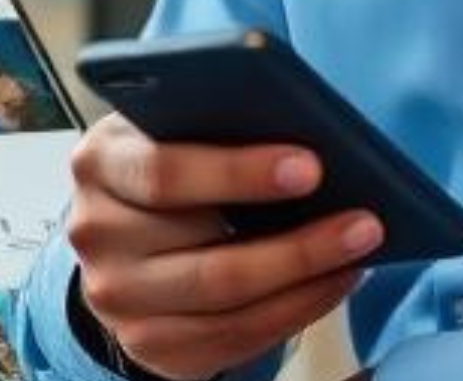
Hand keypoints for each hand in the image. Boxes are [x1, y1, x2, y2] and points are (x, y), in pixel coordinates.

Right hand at [67, 114, 383, 380]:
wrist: (126, 224)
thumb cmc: (173, 152)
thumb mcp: (179, 122)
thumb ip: (220, 119)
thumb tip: (310, 135)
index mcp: (100, 162)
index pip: (166, 172)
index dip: (239, 172)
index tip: (312, 166)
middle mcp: (96, 234)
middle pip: (206, 255)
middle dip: (298, 243)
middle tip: (365, 222)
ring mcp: (116, 298)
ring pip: (225, 301)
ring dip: (307, 279)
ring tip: (361, 248)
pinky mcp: (146, 344)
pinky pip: (233, 338)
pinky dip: (295, 309)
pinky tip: (336, 279)